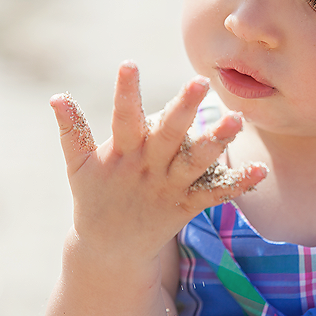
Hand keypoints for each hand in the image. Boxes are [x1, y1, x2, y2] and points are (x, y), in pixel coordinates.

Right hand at [50, 61, 266, 264]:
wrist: (110, 251)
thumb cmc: (95, 197)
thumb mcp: (79, 167)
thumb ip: (72, 131)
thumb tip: (55, 96)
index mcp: (122, 153)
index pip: (122, 118)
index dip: (124, 93)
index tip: (128, 64)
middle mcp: (148, 168)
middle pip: (168, 136)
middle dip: (183, 109)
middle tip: (200, 82)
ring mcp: (169, 188)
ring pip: (195, 163)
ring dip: (216, 142)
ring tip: (236, 119)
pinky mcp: (186, 206)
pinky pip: (213, 194)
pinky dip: (236, 184)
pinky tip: (260, 170)